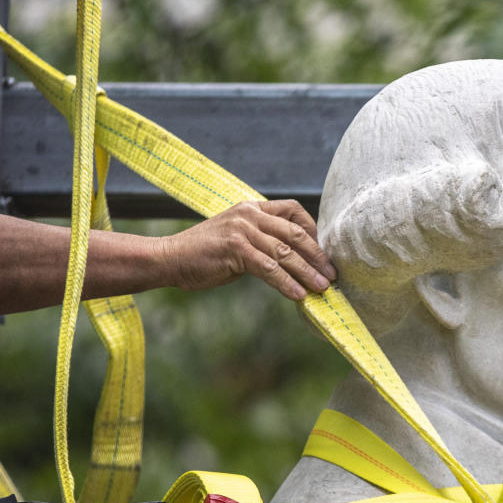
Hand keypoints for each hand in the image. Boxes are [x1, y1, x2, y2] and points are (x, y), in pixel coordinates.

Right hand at [158, 200, 337, 300]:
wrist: (170, 258)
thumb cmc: (205, 253)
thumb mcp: (238, 237)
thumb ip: (263, 240)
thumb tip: (294, 259)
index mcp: (252, 207)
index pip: (293, 210)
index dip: (313, 230)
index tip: (323, 252)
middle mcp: (250, 214)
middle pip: (296, 233)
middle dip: (317, 256)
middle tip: (332, 274)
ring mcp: (243, 230)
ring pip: (286, 253)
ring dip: (307, 273)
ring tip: (322, 288)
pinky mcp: (236, 249)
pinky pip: (269, 268)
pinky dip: (286, 283)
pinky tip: (298, 295)